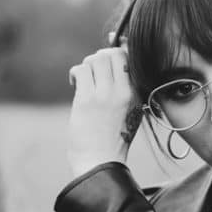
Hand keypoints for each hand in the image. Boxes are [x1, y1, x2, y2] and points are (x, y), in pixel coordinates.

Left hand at [67, 47, 137, 177]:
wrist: (101, 161)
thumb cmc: (114, 138)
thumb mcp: (132, 112)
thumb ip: (128, 88)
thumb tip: (117, 61)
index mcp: (136, 94)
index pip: (130, 57)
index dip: (117, 51)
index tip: (109, 57)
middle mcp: (123, 91)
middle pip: (112, 53)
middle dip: (100, 57)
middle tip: (95, 71)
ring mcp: (104, 95)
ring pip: (95, 59)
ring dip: (87, 65)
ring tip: (85, 79)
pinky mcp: (86, 100)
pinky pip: (81, 71)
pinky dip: (76, 73)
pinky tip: (75, 83)